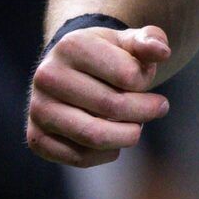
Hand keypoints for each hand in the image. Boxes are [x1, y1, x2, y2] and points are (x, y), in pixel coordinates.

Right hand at [27, 25, 172, 166]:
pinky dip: (107, 153)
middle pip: (112, 106)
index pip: (127, 75)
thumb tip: (162, 52)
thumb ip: (149, 41)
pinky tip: (114, 139)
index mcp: (71, 45)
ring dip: (128, 136)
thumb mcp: (127, 41)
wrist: (68, 71)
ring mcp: (39, 108)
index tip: (147, 77)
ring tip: (137, 127)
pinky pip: (80, 158)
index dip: (146, 80)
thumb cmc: (105, 56)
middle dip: (145, 111)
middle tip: (160, 107)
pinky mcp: (36, 137)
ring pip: (94, 136)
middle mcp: (47, 76)